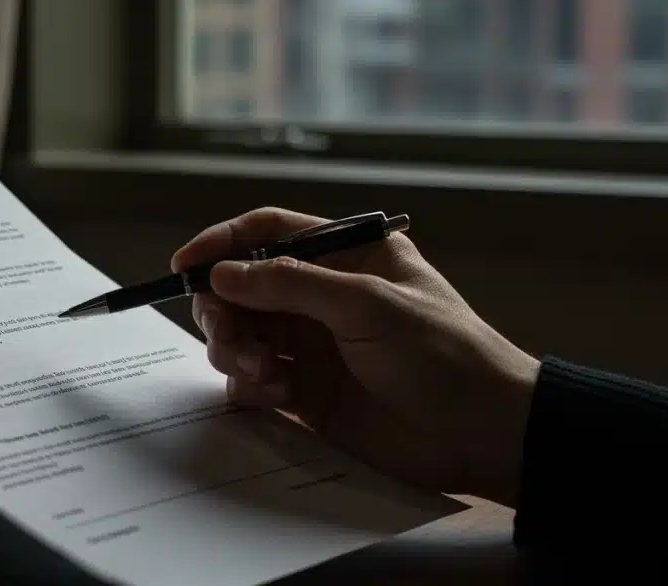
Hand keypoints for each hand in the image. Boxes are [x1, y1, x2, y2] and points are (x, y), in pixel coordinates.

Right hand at [172, 208, 539, 506]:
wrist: (484, 435)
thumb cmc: (445, 356)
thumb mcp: (368, 305)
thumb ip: (291, 283)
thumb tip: (223, 272)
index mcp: (347, 257)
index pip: (269, 233)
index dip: (222, 244)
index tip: (183, 266)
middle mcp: (324, 296)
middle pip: (244, 288)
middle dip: (225, 309)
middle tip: (229, 335)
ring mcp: (315, 346)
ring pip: (243, 335)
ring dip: (237, 351)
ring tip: (264, 374)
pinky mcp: (309, 394)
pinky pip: (254, 382)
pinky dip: (250, 386)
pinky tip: (276, 396)